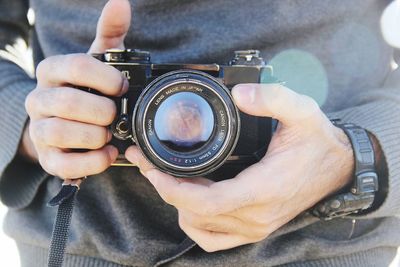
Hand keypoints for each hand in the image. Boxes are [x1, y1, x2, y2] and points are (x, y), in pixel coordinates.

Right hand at [24, 0, 131, 177]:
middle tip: (116, 113)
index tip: (123, 87)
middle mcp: (40, 99)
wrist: (69, 123)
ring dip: (95, 135)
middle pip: (68, 102)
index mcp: (52, 71)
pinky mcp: (49, 158)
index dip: (105, 78)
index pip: (75, 66)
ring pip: (61, 132)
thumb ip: (110, 35)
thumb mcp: (98, 61)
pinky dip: (92, 161)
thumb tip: (121, 3)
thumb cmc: (87, 89)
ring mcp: (40, 130)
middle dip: (101, 110)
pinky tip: (107, 153)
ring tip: (110, 133)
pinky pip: (64, 164)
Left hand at [125, 83, 353, 251]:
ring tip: (167, 177)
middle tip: (149, 164)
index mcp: (264, 189)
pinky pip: (213, 238)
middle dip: (166, 190)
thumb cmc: (317, 143)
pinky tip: (189, 202)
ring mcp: (255, 227)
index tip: (154, 170)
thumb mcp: (301, 111)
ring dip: (178, 204)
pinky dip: (194, 222)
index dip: (174, 190)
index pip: (207, 203)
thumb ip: (272, 98)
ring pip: (199, 227)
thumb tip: (238, 92)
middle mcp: (257, 216)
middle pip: (195, 215)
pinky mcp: (254, 228)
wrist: (337, 168)